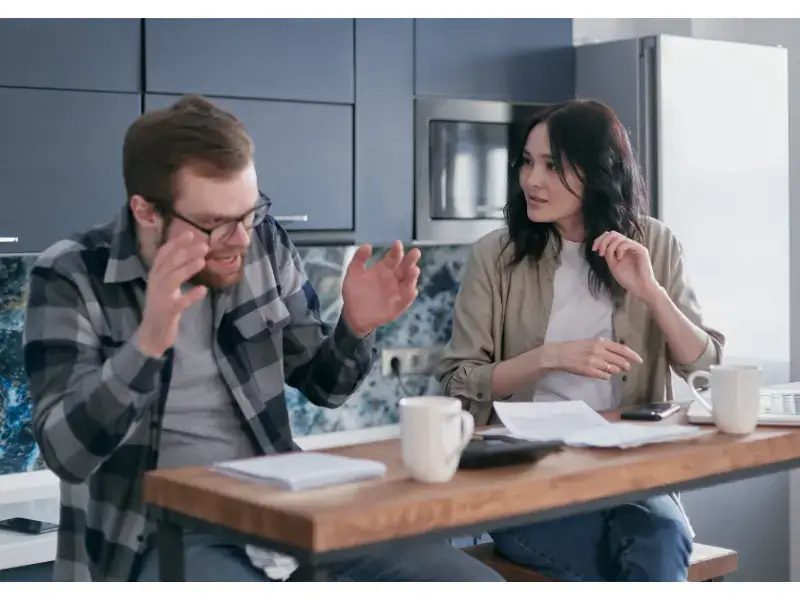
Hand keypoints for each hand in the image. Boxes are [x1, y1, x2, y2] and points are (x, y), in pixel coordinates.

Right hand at [137, 231, 208, 356]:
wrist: (152, 332)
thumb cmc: (162, 305)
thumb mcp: (165, 284)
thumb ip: (173, 269)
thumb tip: (191, 250)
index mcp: (155, 274)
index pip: (164, 254)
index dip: (176, 243)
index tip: (191, 233)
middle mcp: (155, 282)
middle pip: (170, 263)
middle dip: (186, 252)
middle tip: (204, 246)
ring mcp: (160, 297)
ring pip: (173, 279)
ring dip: (188, 269)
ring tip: (203, 262)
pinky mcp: (167, 311)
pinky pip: (180, 302)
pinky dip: (191, 296)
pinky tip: (203, 290)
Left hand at [341, 241, 420, 335]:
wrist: (353, 316)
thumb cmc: (354, 294)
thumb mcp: (353, 274)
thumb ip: (358, 259)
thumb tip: (367, 245)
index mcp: (383, 269)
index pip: (393, 257)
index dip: (396, 250)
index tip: (397, 243)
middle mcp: (393, 278)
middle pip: (404, 267)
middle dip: (410, 259)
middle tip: (415, 252)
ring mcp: (397, 291)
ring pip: (408, 282)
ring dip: (412, 276)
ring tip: (414, 270)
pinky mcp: (398, 305)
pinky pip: (406, 299)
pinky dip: (410, 295)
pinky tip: (412, 290)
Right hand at [550, 339, 642, 379]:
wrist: (560, 354)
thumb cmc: (577, 347)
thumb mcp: (591, 342)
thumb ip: (605, 346)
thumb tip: (620, 352)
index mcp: (600, 342)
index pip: (621, 349)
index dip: (632, 355)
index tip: (639, 360)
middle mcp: (599, 351)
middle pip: (620, 361)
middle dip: (625, 366)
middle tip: (626, 368)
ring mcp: (594, 362)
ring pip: (613, 370)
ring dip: (615, 371)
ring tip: (611, 369)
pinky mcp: (589, 371)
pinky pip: (605, 376)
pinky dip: (606, 376)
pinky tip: (602, 373)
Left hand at [593, 231, 660, 300]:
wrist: (639, 287)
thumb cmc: (627, 278)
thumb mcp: (612, 264)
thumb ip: (608, 253)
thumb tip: (601, 243)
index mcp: (621, 248)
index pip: (609, 236)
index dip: (599, 240)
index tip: (594, 249)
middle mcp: (628, 245)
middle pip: (613, 233)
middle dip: (603, 241)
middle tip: (600, 253)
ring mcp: (635, 247)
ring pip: (618, 237)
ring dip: (610, 247)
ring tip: (611, 258)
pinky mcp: (641, 250)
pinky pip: (627, 243)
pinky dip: (619, 249)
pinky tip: (619, 258)